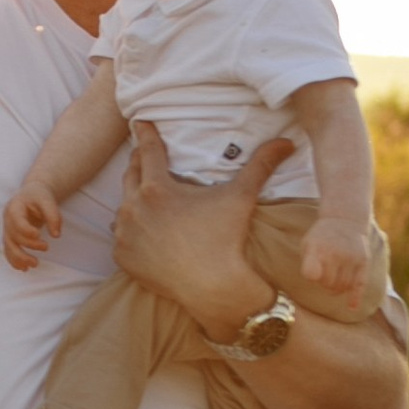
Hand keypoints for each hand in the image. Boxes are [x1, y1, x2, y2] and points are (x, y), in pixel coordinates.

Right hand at [4, 183, 62, 270]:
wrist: (31, 194)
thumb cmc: (39, 196)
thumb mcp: (48, 200)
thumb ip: (53, 216)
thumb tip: (56, 235)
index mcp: (14, 208)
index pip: (16, 222)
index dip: (26, 231)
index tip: (39, 235)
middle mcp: (7, 220)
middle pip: (13, 236)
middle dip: (29, 245)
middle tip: (46, 247)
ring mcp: (7, 229)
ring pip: (8, 247)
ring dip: (20, 258)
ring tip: (35, 264)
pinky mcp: (10, 237)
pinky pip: (9, 251)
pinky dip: (15, 261)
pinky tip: (24, 269)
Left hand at [112, 119, 292, 339]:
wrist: (212, 287)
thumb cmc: (226, 239)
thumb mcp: (241, 197)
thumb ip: (260, 165)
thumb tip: (287, 142)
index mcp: (156, 188)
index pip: (148, 151)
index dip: (145, 134)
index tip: (139, 121)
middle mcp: (133, 208)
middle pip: (130, 175)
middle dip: (138, 164)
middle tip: (142, 156)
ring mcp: (125, 234)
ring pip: (124, 207)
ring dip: (133, 200)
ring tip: (144, 198)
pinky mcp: (123, 257)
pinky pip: (122, 237)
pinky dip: (130, 231)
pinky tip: (141, 230)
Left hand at [301, 215, 372, 301]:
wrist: (345, 220)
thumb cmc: (321, 237)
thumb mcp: (308, 243)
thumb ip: (308, 263)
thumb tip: (314, 280)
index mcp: (317, 248)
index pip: (310, 274)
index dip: (311, 277)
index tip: (312, 273)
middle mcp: (335, 253)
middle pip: (327, 283)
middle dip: (324, 283)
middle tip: (325, 273)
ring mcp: (351, 258)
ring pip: (342, 287)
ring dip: (336, 288)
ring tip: (335, 277)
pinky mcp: (363, 261)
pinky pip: (360, 284)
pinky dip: (355, 297)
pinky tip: (352, 307)